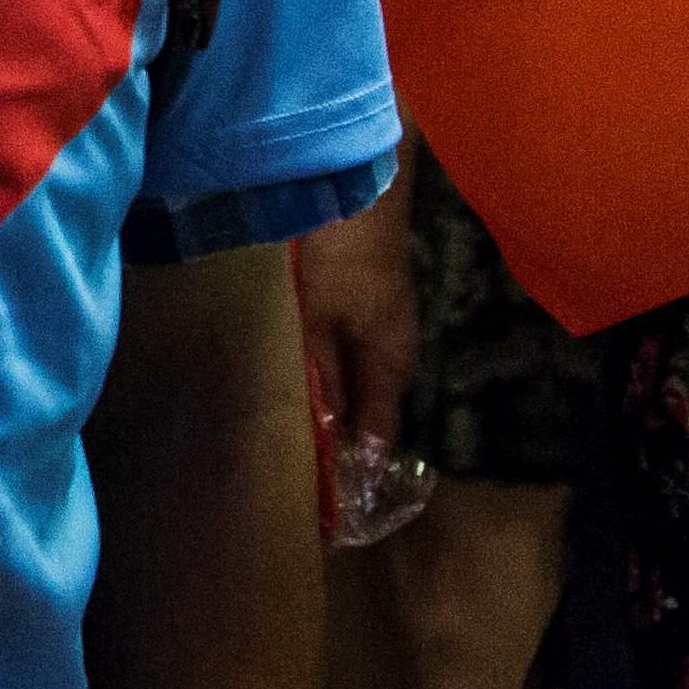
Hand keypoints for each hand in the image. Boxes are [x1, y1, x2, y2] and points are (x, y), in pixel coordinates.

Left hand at [287, 187, 415, 473]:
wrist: (360, 184)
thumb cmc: (339, 254)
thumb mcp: (319, 318)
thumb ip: (320, 374)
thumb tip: (326, 434)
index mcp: (391, 362)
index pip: (378, 433)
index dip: (358, 468)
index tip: (334, 504)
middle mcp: (395, 348)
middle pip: (368, 406)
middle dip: (339, 435)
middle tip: (300, 466)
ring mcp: (383, 321)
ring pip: (356, 375)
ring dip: (331, 398)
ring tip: (293, 424)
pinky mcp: (369, 299)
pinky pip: (350, 348)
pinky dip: (328, 366)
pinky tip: (300, 367)